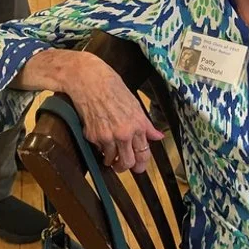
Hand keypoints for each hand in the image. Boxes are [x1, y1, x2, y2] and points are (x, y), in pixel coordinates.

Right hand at [64, 52, 163, 173]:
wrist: (90, 80)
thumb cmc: (113, 88)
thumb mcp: (135, 105)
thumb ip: (146, 125)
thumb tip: (158, 136)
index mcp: (138, 126)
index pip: (143, 153)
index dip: (142, 163)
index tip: (139, 167)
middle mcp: (124, 134)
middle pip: (127, 163)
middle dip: (125, 167)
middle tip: (122, 166)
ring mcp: (107, 136)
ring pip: (111, 160)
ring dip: (110, 159)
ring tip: (109, 154)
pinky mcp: (92, 136)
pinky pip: (98, 149)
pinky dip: (99, 147)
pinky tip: (100, 136)